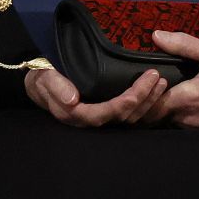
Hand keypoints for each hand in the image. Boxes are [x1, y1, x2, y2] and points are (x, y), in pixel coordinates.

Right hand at [23, 64, 166, 126]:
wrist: (38, 83)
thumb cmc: (41, 79)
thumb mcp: (43, 78)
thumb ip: (56, 87)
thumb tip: (73, 99)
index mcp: (78, 114)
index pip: (108, 112)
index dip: (128, 101)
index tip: (142, 85)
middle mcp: (92, 120)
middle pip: (124, 116)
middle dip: (144, 98)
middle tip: (157, 77)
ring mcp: (100, 117)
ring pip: (130, 117)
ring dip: (148, 101)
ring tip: (160, 82)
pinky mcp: (106, 112)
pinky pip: (129, 113)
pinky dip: (144, 103)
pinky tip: (154, 91)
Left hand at [142, 31, 198, 128]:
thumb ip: (183, 44)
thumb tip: (155, 35)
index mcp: (187, 99)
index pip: (150, 105)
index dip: (143, 93)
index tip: (144, 79)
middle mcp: (190, 119)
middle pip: (157, 114)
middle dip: (149, 101)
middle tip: (149, 83)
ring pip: (170, 120)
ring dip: (164, 107)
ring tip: (163, 88)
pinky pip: (185, 124)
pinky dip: (178, 113)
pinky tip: (181, 98)